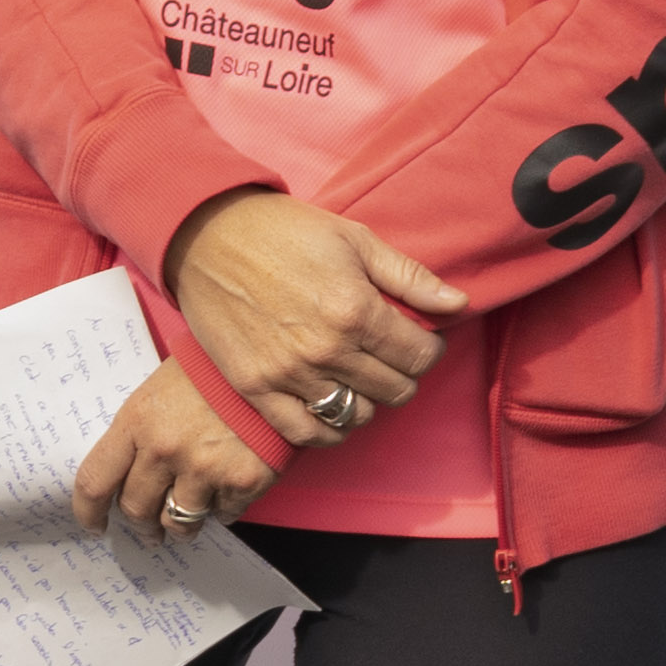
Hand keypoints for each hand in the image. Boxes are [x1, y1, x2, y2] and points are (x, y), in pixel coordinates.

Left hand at [73, 363, 281, 539]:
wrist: (267, 366)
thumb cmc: (209, 371)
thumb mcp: (158, 390)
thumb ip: (138, 432)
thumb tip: (124, 471)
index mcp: (136, 422)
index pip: (95, 481)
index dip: (88, 512)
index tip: (93, 525)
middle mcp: (164, 451)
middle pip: (136, 510)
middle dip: (140, 526)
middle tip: (147, 530)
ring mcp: (204, 470)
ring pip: (178, 523)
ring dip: (178, 529)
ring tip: (182, 527)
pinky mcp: (242, 483)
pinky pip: (223, 515)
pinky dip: (221, 510)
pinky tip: (222, 495)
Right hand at [167, 189, 466, 452]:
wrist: (205, 235)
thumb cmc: (284, 231)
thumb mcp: (354, 240)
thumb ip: (410, 277)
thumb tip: (460, 305)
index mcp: (356, 310)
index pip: (421, 357)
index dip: (428, 347)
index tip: (415, 337)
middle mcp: (326, 349)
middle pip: (396, 390)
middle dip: (401, 371)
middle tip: (384, 352)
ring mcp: (289, 373)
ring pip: (358, 414)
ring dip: (367, 398)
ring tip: (357, 374)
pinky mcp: (256, 388)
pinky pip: (308, 434)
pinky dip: (330, 428)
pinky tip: (332, 406)